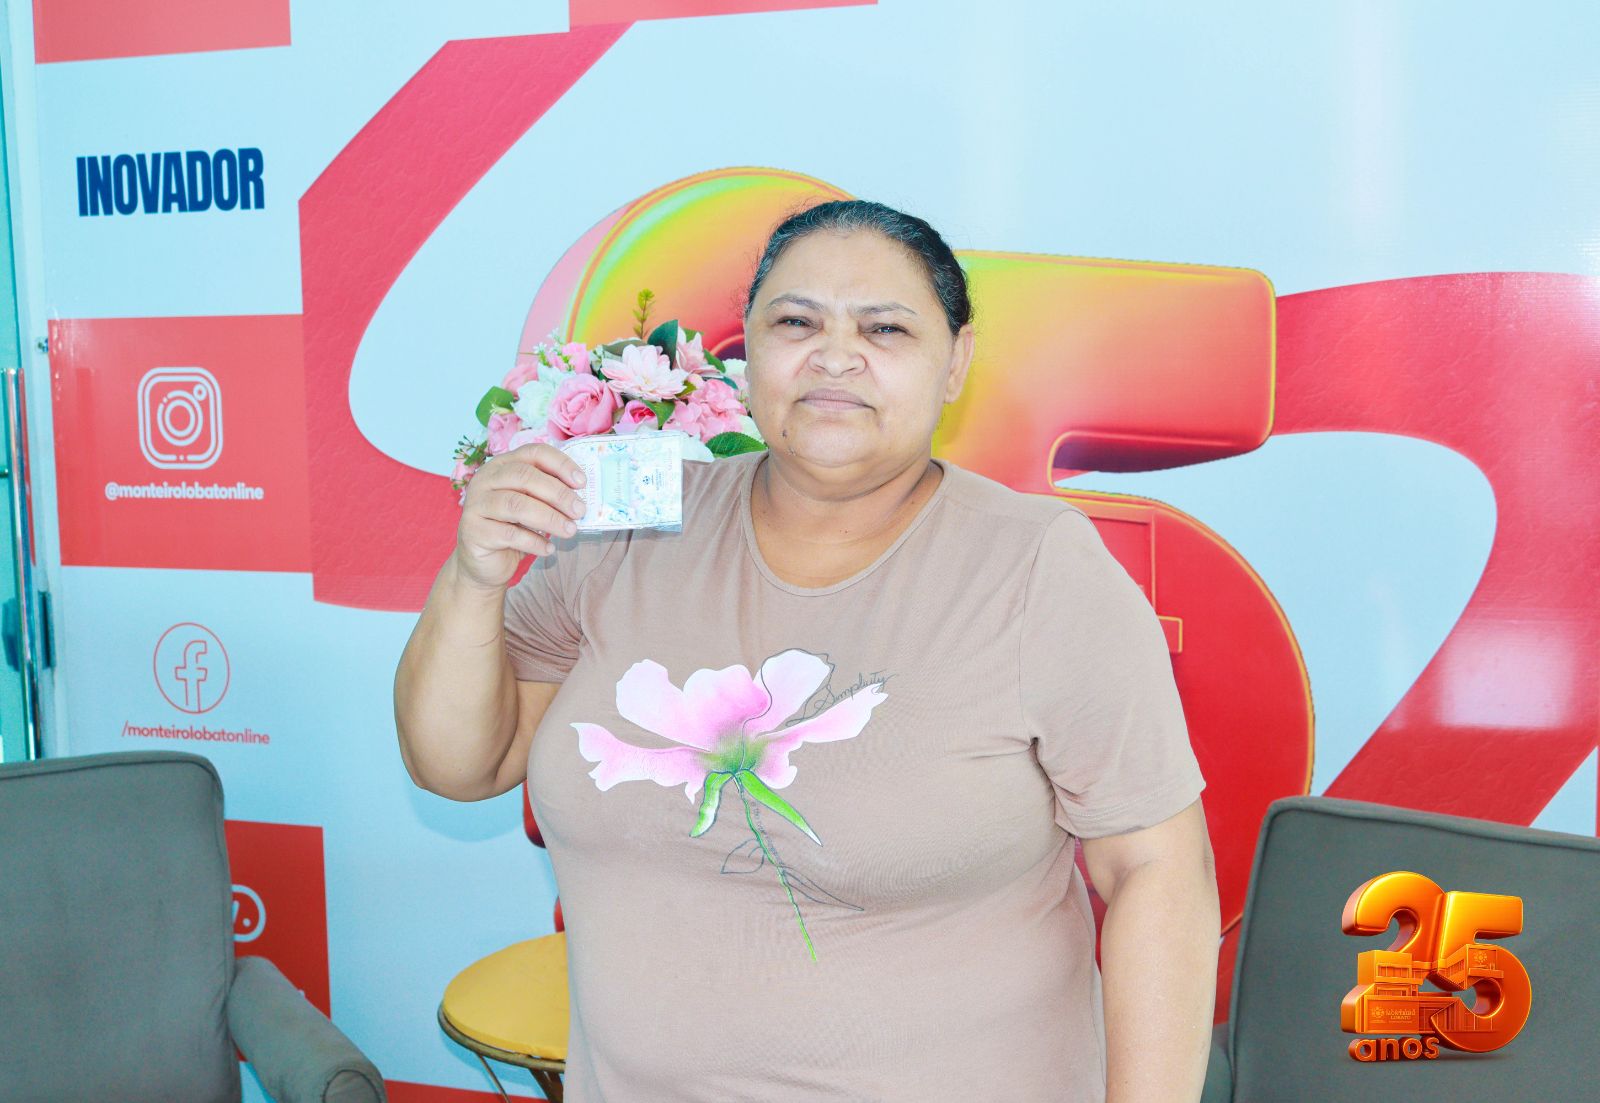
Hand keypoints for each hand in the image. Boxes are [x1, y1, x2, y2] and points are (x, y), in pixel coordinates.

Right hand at [453, 442, 587, 590]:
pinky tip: (548, 549)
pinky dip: (534, 542)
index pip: (534, 453)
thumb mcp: (532, 505)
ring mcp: (476, 504)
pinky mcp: (474, 531)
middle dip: (558, 493)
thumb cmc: (512, 528)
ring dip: (549, 518)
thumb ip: (549, 495)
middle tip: (579, 510)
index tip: (582, 482)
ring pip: (516, 505)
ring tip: (570, 530)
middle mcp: (485, 479)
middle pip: (525, 476)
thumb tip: (581, 497)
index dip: (560, 464)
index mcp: (502, 465)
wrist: (483, 562)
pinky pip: (509, 534)